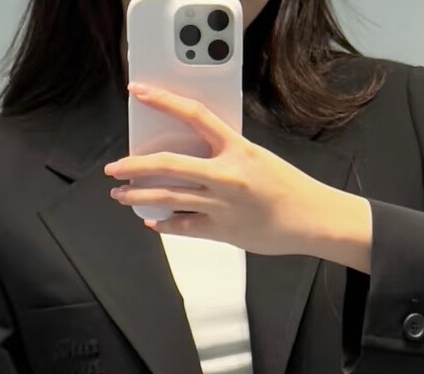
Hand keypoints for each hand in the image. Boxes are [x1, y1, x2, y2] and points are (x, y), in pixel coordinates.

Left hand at [103, 82, 332, 254]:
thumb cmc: (288, 188)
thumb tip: (194, 157)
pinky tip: (152, 222)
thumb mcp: (256, 157)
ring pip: (168, 198)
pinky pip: (183, 226)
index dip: (163, 101)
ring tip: (122, 196)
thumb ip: (225, 155)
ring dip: (139, 197)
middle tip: (114, 168)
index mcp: (235, 148)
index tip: (139, 93)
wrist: (309, 219)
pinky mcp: (220, 230)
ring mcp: (220, 205)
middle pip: (167, 165)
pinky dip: (164, 224)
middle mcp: (224, 175)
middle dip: (134, 166)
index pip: (193, 116)